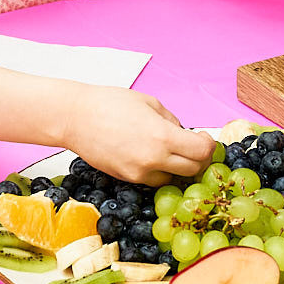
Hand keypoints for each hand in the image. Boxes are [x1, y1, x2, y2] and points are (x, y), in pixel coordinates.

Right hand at [60, 87, 216, 183]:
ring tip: (168, 150)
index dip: (209, 146)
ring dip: (177, 167)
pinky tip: (150, 155)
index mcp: (162, 137)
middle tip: (193, 146)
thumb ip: (172, 121)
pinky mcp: (127, 179)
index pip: (202, 152)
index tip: (205, 139)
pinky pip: (153, 180)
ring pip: (173, 178)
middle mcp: (153, 159)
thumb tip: (185, 134)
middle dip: (198, 159)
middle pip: (192, 170)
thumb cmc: (109, 103)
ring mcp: (139, 173)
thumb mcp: (150, 103)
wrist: (75, 118)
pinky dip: (158, 170)